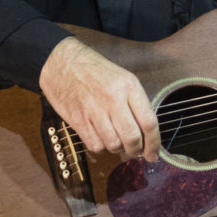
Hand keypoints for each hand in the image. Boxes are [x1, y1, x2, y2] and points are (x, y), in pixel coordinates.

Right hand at [38, 37, 159, 161]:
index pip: (149, 122)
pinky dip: (101, 147)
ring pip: (114, 145)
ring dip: (118, 149)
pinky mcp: (78, 120)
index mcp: (129, 86)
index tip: (154, 154)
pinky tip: (101, 138)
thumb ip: (136, 103)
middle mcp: (113, 99)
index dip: (154, 143)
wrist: (62, 62)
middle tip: (135, 151)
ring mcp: (94, 110)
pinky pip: (95, 145)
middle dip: (136, 150)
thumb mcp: (123, 78)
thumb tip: (146, 134)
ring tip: (117, 142)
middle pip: (132, 138)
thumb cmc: (95, 71)